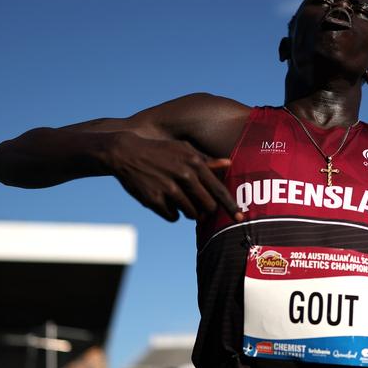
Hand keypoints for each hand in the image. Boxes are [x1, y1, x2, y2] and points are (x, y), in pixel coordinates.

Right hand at [109, 133, 242, 221]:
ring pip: (191, 214)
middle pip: (207, 207)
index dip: (231, 206)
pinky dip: (172, 213)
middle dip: (206, 209)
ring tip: (179, 198)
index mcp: (194, 163)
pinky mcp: (154, 200)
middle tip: (199, 204)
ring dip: (190, 212)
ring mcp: (168, 189)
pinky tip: (166, 201)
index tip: (241, 217)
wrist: (126, 153)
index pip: (219, 190)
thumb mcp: (183, 149)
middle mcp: (184, 176)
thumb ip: (206, 160)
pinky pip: (173, 217)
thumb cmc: (160, 151)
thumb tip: (228, 163)